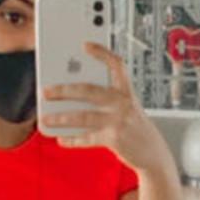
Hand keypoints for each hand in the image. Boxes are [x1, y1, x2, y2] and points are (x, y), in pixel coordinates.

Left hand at [42, 44, 170, 174]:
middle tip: (45, 91)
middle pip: (89, 91)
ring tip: (45, 119)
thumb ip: (107, 100)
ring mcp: (119, 121)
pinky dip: (72, 139)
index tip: (85, 45)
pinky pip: (87, 138)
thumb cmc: (136, 129)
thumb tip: (73, 97)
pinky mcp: (114, 139)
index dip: (102, 53)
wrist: (154, 154)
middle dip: (64, 90)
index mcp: (127, 92)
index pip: (117, 65)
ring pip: (83, 116)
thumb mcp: (128, 109)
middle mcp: (124, 103)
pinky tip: (61, 139)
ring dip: (61, 118)